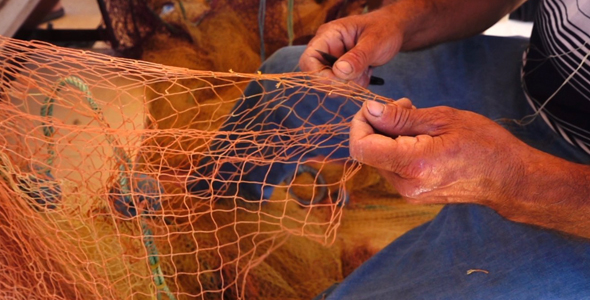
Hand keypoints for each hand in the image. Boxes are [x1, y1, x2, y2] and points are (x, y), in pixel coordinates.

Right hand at [299, 7, 402, 86]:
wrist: (394, 30)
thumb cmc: (384, 29)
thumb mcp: (374, 42)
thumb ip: (357, 57)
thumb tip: (339, 72)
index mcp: (328, 36)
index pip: (308, 60)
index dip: (319, 76)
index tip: (341, 81)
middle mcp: (326, 49)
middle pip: (317, 76)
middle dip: (339, 83)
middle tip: (360, 76)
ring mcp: (333, 61)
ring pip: (330, 84)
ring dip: (350, 85)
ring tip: (366, 71)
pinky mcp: (341, 71)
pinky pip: (341, 86)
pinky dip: (355, 85)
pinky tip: (366, 73)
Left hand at [349, 99, 527, 205]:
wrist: (509, 179)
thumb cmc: (484, 144)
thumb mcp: (443, 119)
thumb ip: (401, 117)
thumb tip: (370, 110)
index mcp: (413, 165)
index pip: (361, 147)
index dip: (359, 124)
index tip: (375, 108)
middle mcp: (406, 185)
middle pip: (368, 152)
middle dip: (376, 125)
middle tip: (404, 106)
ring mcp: (408, 193)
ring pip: (378, 159)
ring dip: (387, 136)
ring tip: (417, 121)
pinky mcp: (412, 195)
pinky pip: (392, 167)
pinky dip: (397, 148)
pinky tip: (419, 138)